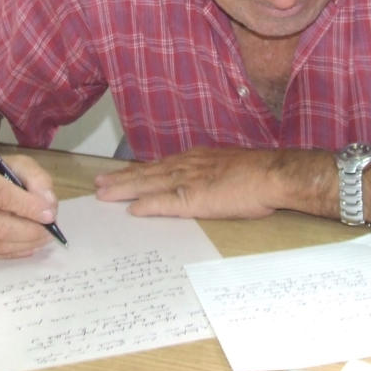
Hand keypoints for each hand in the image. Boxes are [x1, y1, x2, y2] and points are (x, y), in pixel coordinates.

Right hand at [0, 154, 58, 257]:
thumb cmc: (2, 175)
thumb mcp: (23, 166)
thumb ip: (38, 180)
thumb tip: (48, 205)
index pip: (1, 195)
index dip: (28, 208)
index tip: (49, 215)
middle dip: (30, 232)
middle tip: (50, 231)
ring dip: (26, 244)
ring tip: (42, 237)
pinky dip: (16, 252)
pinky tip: (27, 243)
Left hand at [94, 147, 284, 218]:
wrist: (272, 174)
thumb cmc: (257, 174)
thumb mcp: (226, 166)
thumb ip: (209, 174)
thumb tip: (200, 184)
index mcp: (195, 159)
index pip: (159, 166)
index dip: (137, 172)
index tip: (119, 175)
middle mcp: (187, 166)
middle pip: (147, 173)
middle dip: (121, 179)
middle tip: (98, 184)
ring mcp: (189, 181)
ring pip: (149, 184)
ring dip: (124, 189)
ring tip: (103, 193)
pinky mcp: (195, 198)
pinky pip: (166, 202)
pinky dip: (147, 206)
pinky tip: (132, 211)